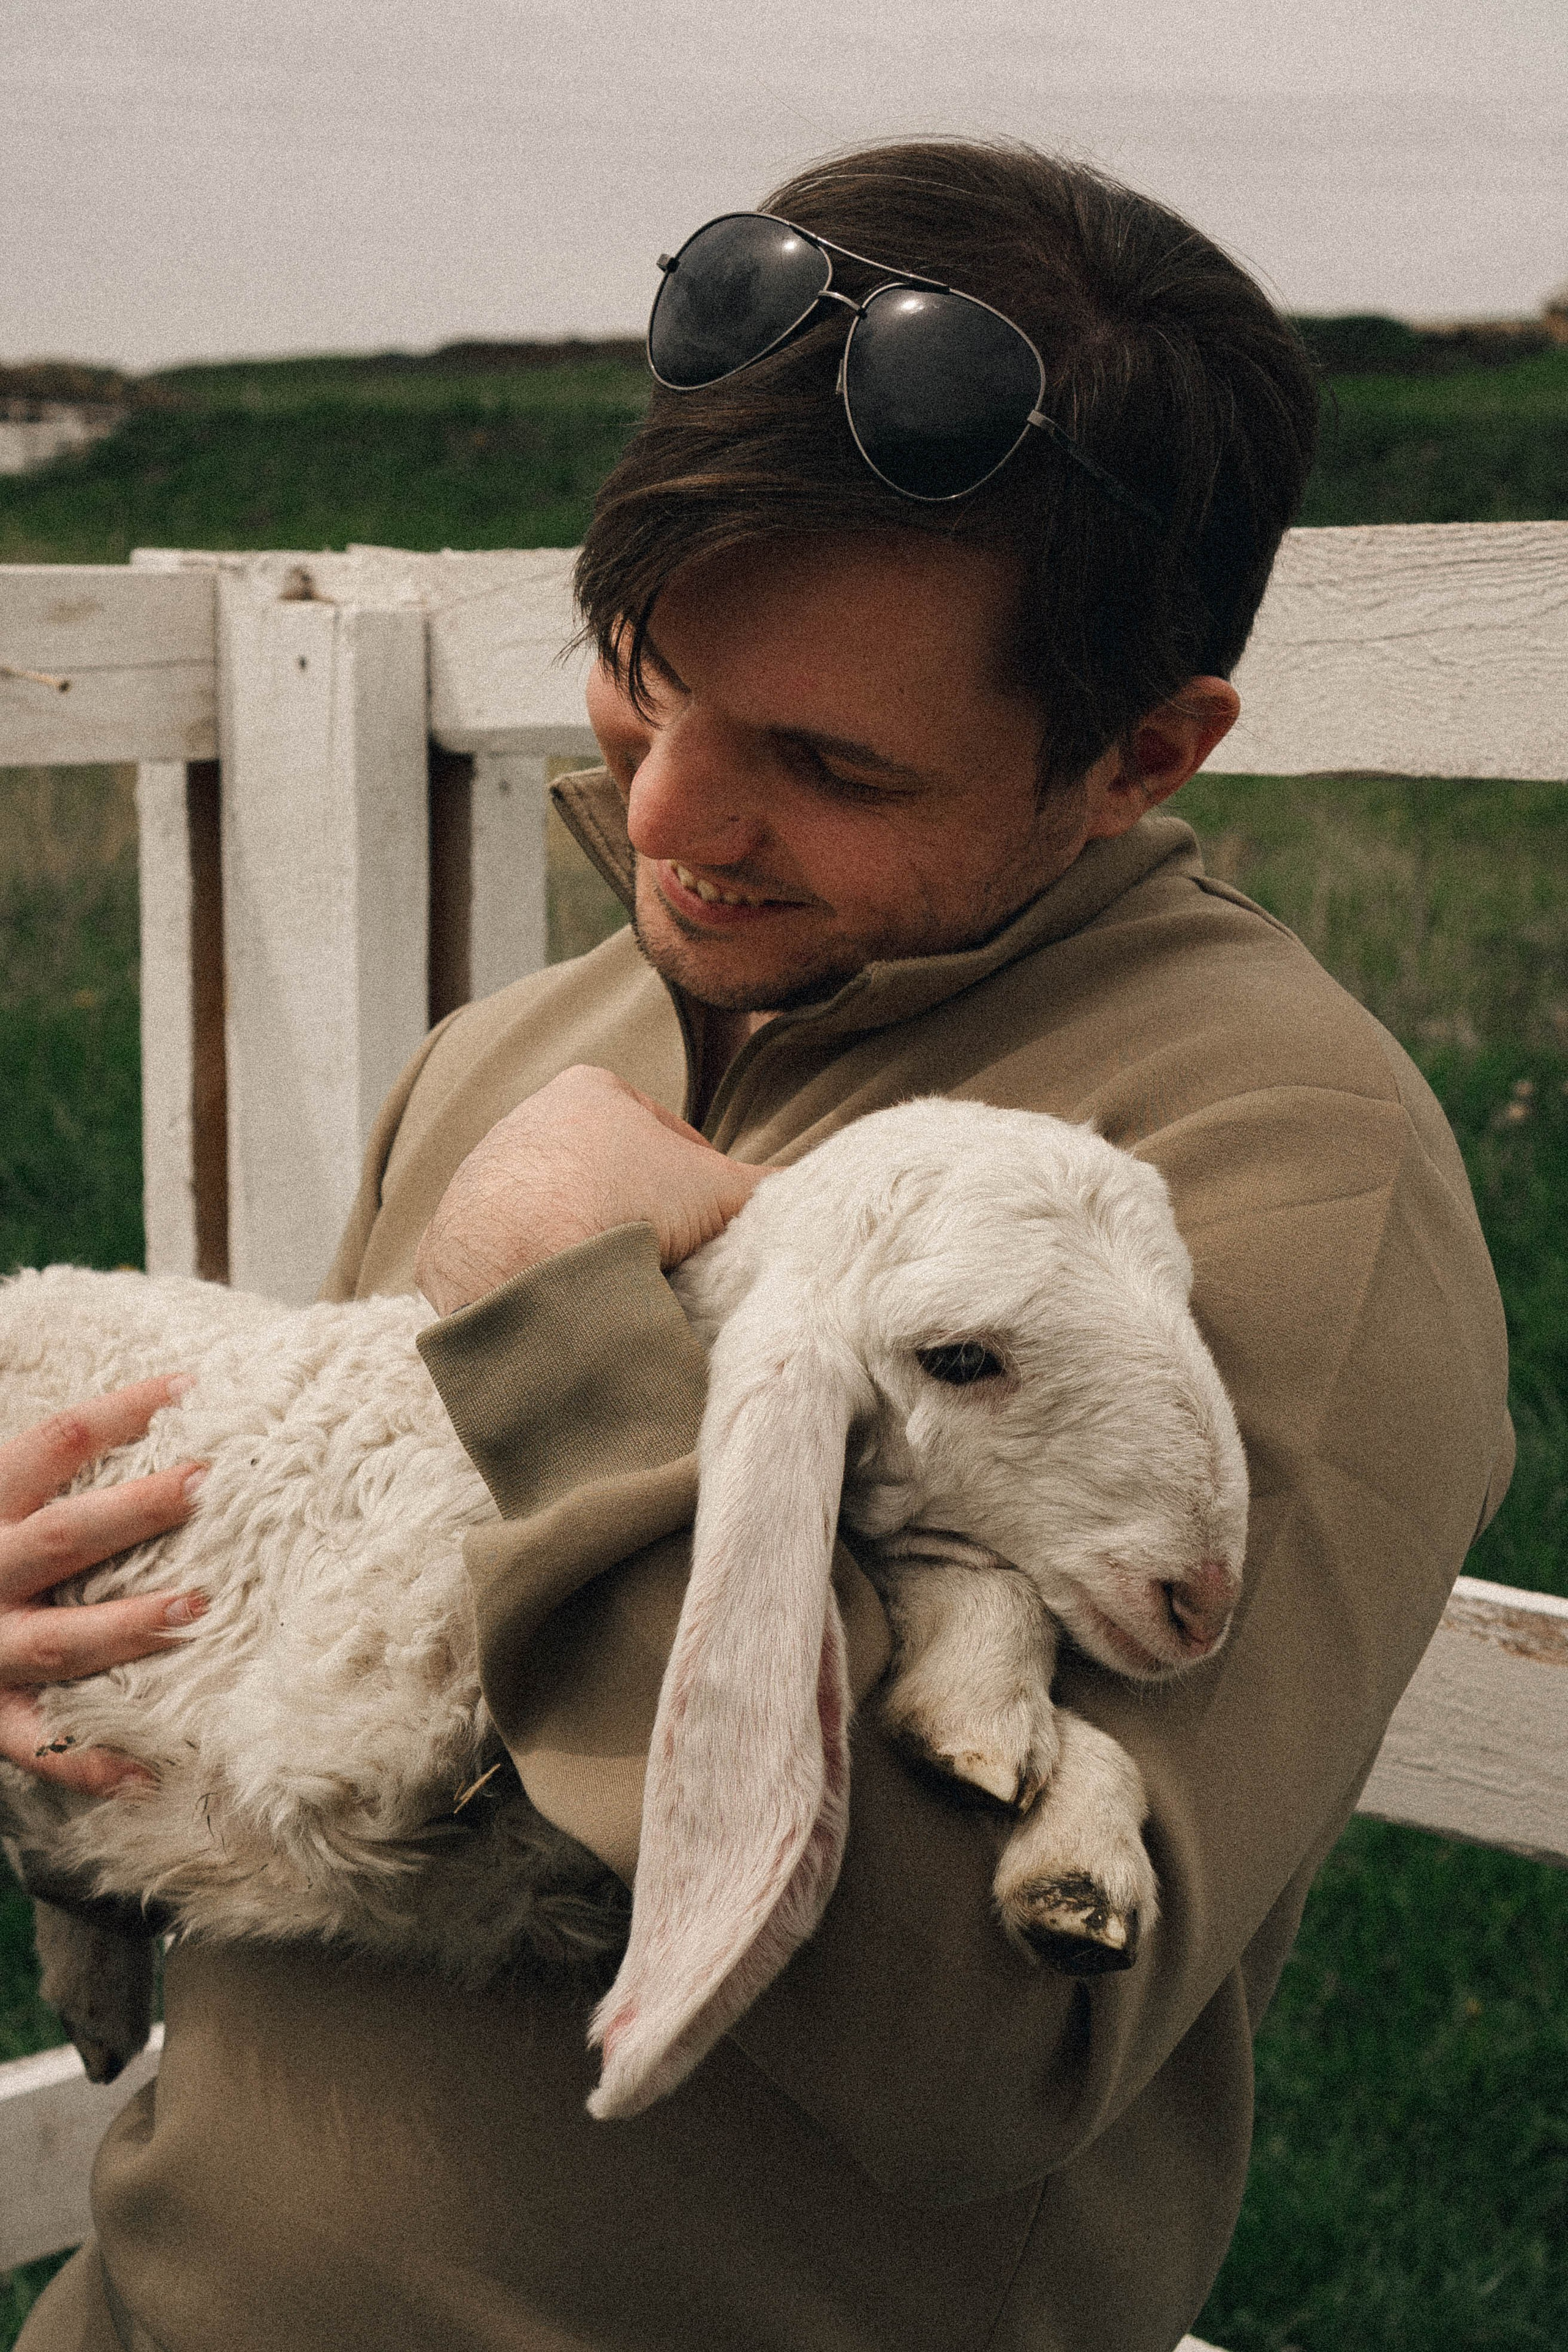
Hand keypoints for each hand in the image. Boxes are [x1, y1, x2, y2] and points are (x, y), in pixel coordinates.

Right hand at [0, 1377, 207, 1794]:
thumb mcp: (0, 1500)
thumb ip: (53, 1469)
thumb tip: (174, 1401)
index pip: (53, 1441)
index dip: (120, 1410)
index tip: (190, 1388)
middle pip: (63, 1537)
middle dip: (134, 1511)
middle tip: (205, 1482)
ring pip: (59, 1640)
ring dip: (128, 1626)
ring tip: (198, 1607)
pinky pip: (39, 1746)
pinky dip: (91, 1763)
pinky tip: (151, 1774)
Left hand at [415, 1064, 769, 1317]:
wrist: (526, 1261)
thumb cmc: (627, 1205)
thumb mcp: (721, 1193)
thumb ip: (770, 1189)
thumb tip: (818, 1193)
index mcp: (589, 1090)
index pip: (664, 1139)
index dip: (698, 1188)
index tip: (710, 1232)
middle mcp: (524, 1120)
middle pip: (604, 1179)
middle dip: (636, 1218)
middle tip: (669, 1266)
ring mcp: (479, 1178)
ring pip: (553, 1219)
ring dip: (583, 1251)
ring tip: (619, 1293)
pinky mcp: (448, 1237)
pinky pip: (506, 1263)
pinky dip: (535, 1284)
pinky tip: (565, 1309)